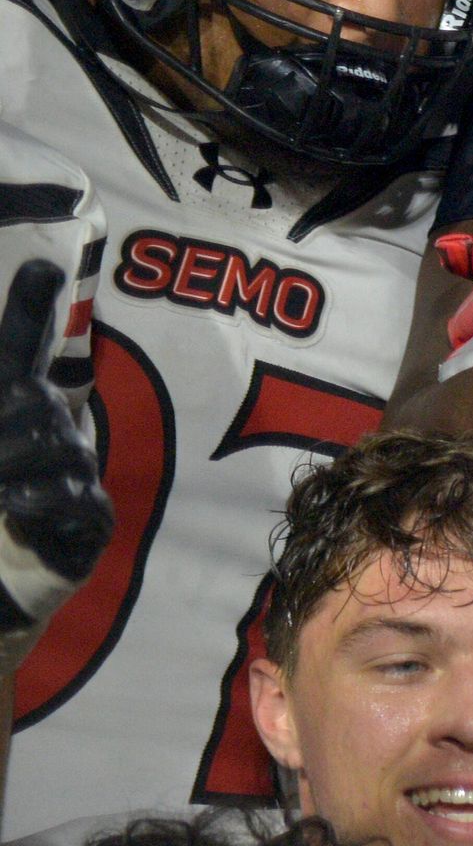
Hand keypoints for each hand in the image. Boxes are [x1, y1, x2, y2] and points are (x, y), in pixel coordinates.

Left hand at [0, 261, 104, 638]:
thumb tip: (15, 342)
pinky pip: (68, 495)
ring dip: (8, 463)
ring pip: (52, 444)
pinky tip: (9, 503)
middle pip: (33, 400)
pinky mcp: (90, 520)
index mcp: (18, 409)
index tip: (38, 268)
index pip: (24, 348)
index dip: (30, 309)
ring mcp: (77, 475)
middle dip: (6, 419)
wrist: (2, 577)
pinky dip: (32, 497)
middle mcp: (54, 432)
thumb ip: (5, 393)